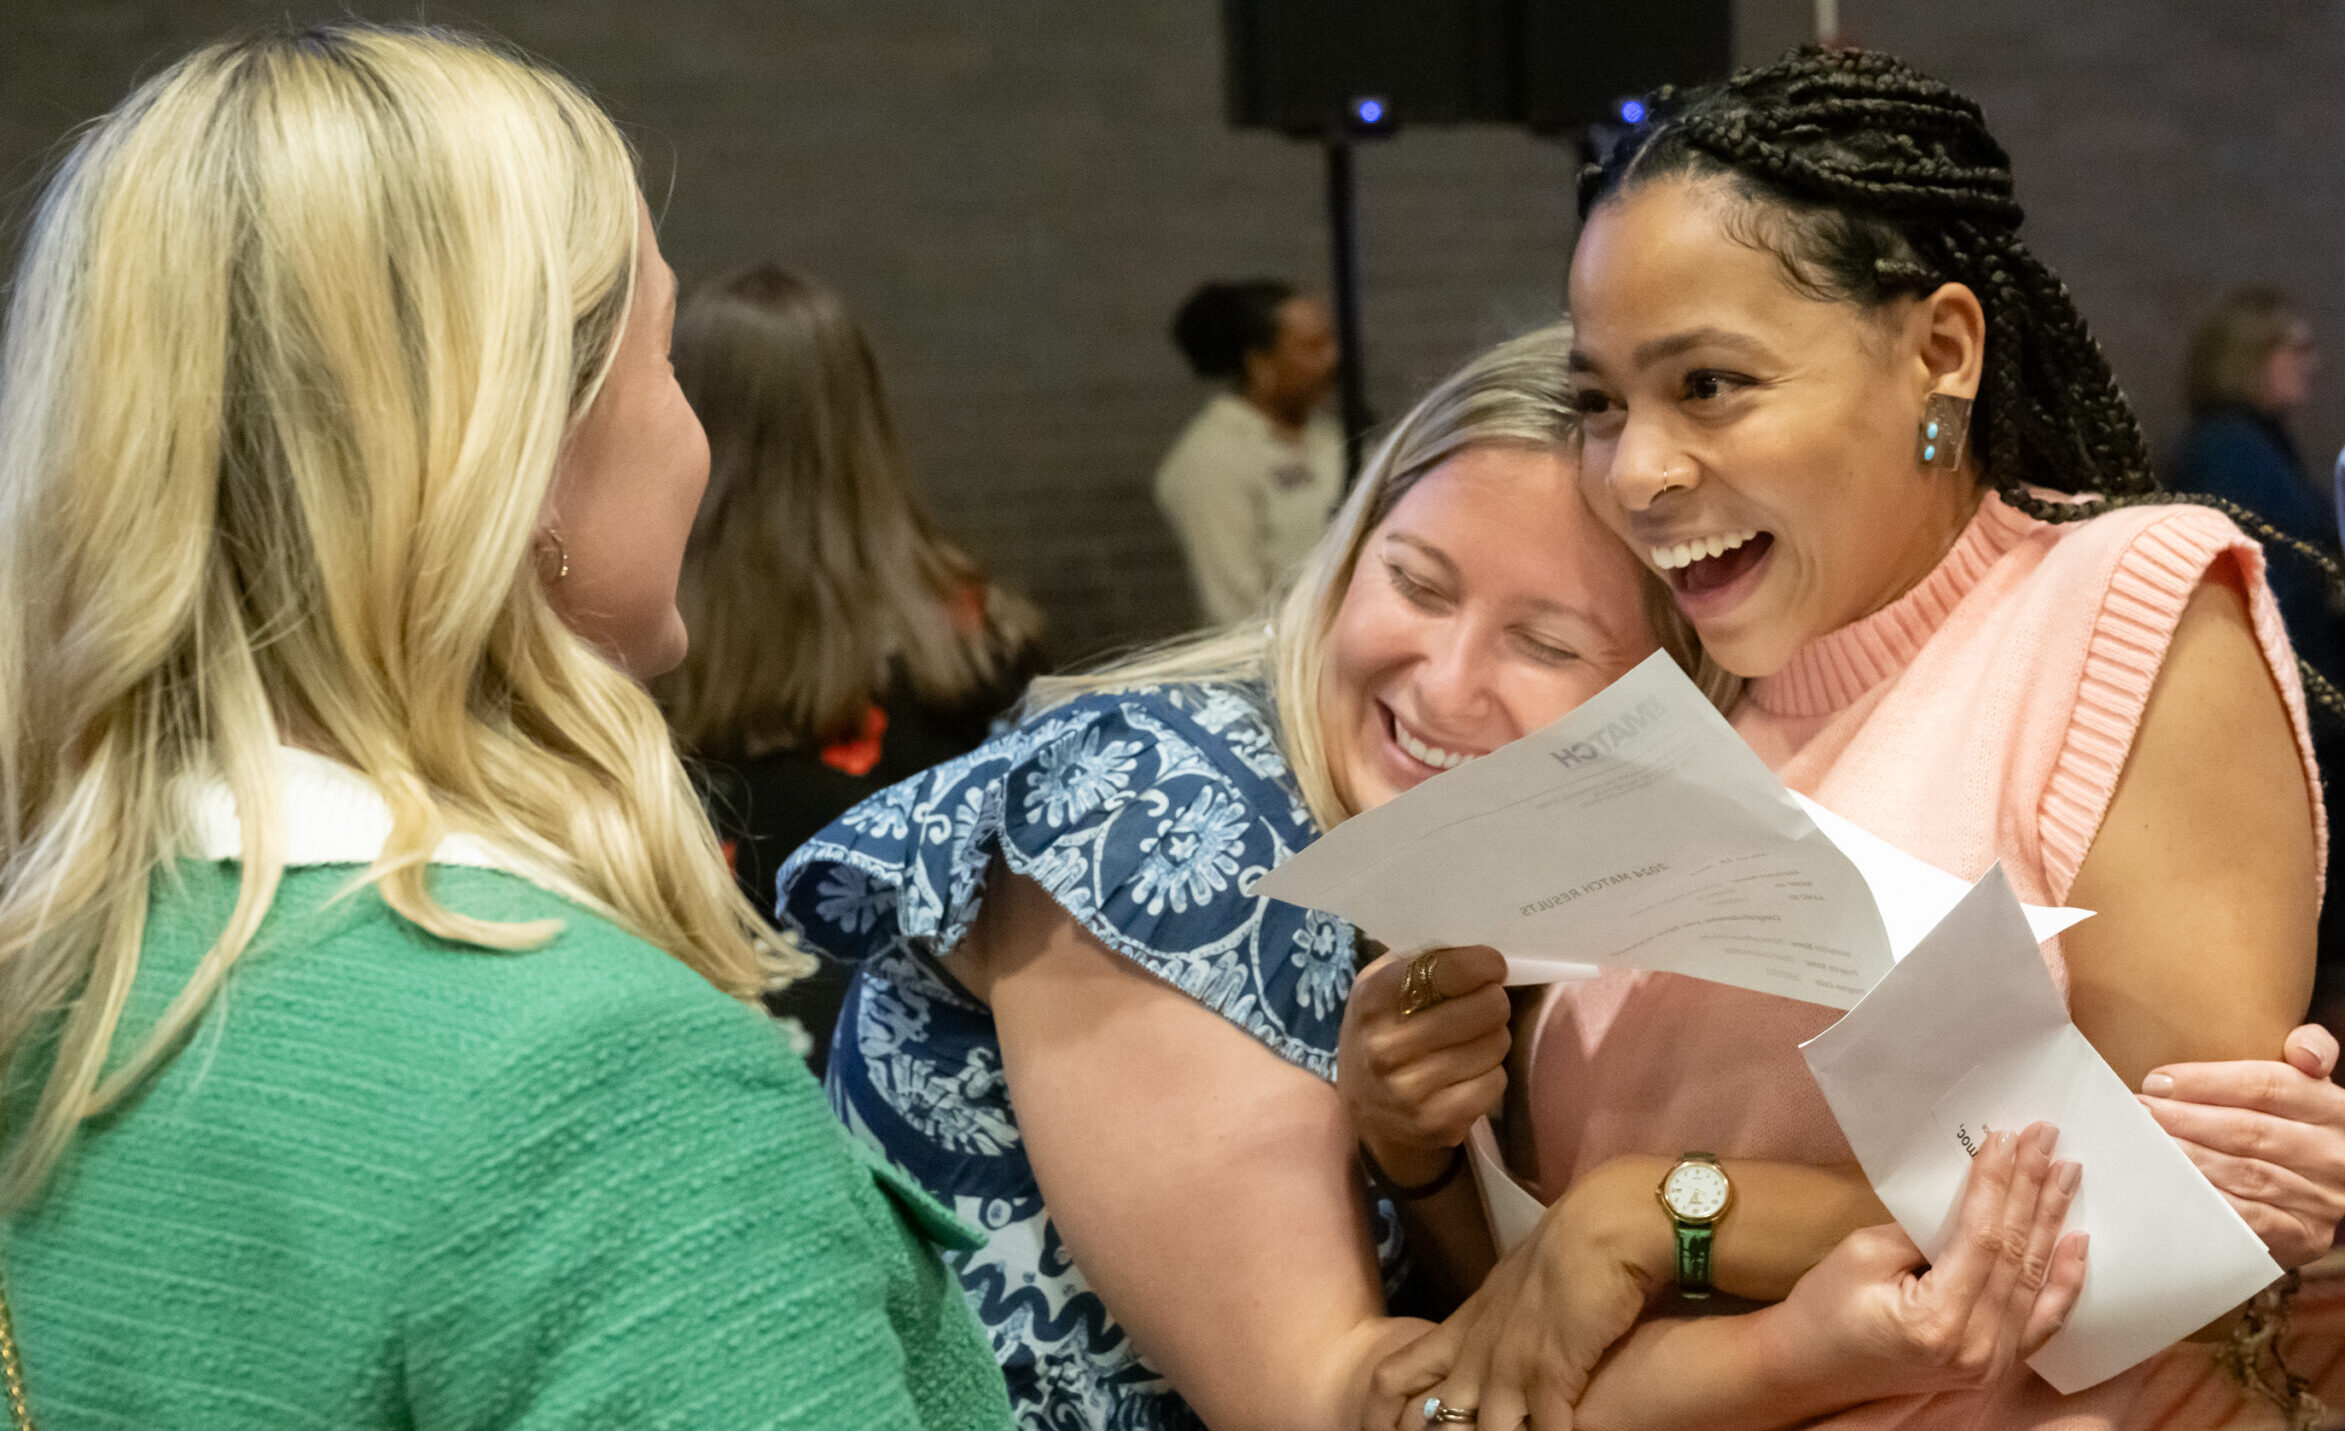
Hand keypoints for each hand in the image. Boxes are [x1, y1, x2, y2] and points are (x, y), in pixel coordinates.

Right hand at [1339, 945, 1509, 1185]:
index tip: (1491, 967)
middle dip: (1494, 1001)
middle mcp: (1386, 1045)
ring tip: (1473, 1041)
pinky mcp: (1435, 1122)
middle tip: (1485, 1006)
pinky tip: (1469, 1073)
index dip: (1483, 963)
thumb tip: (1479, 955)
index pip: (1446, 968)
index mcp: (1373, 999)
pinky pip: (1494, 1083)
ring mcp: (1409, 1088)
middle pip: (1485, 1006)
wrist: (1365, 1110)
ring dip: (1494, 1038)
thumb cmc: (1384, 1031)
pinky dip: (1491, 1074)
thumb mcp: (1382, 985)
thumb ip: (1422, 961)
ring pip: (1495, 1044)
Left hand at [1360, 1153, 1669, 1430]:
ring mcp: (1510, 1363)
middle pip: (1430, 1416)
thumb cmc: (1566, 1253)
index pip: (1395, 1377)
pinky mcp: (1551, 1371)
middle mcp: (1476, 1350)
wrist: (1599, 1226)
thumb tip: (1500, 1347)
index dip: (1385, 1414)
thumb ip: (1495, 1324)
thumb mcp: (1513, 1290)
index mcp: (1461, 1328)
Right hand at [1763, 1123, 2086, 1406]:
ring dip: (2050, 1222)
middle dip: (2032, 1191)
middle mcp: (1976, 1349)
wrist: (1812, 1370)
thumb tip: (1973, 1196)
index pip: (1982, 1239)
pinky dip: (2062, 1282)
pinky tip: (2076, 1244)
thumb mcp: (1863, 1255)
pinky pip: (2042, 1321)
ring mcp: (1991, 1363)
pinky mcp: (1994, 1365)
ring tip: (2064, 1173)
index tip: (2007, 1138)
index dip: (1998, 1184)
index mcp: (1936, 1322)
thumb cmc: (1825, 1311)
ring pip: (2034, 1281)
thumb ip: (1922, 1229)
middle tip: (2046, 1139)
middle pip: (2015, 1255)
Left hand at [2137, 1022, 2344, 1267]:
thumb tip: (2303, 1050)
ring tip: (2144, 1146)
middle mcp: (2330, 1154)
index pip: (2267, 1086)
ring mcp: (2319, 1198)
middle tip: (2138, 1113)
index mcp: (2330, 1108)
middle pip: (2250, 1131)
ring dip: (2189, 1159)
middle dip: (2185, 1120)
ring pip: (2246, 1174)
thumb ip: (2309, 1050)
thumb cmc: (2298, 1125)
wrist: (2328, 1188)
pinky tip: (2173, 1186)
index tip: (2156, 1082)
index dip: (2207, 1082)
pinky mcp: (2303, 1235)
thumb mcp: (2309, 1086)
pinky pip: (2250, 1218)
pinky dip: (2208, 1201)